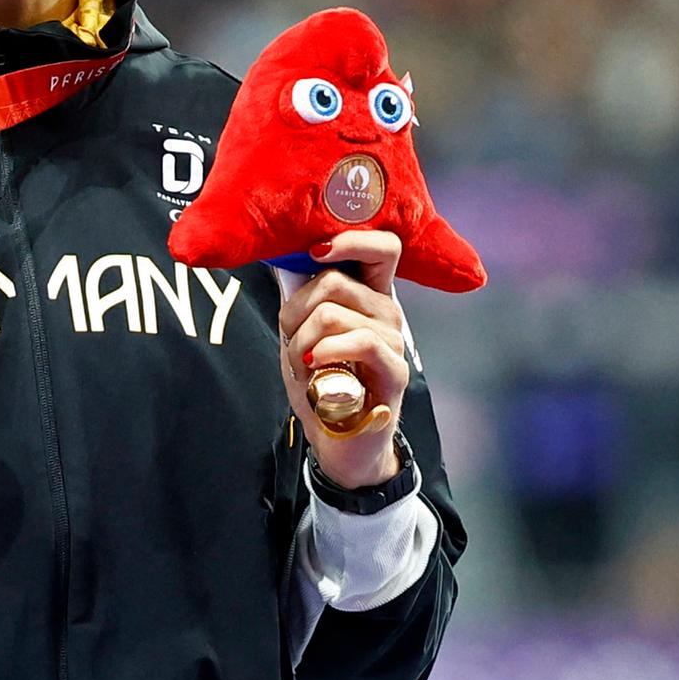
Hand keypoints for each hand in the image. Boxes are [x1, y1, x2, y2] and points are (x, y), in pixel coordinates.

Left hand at [277, 229, 409, 489]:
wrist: (337, 440)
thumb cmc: (320, 382)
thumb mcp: (301, 334)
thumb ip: (300, 300)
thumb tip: (282, 260)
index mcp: (369, 295)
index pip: (380, 246)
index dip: (348, 239)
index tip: (312, 251)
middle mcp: (387, 311)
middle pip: (333, 280)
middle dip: (294, 310)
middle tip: (291, 339)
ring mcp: (394, 340)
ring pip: (333, 313)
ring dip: (300, 342)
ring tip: (302, 366)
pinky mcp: (396, 371)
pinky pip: (360, 341)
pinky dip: (325, 351)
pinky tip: (314, 367)